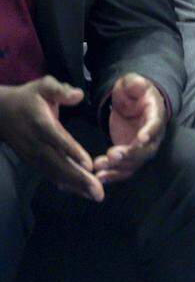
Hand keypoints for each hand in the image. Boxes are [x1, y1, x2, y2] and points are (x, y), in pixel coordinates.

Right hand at [0, 77, 103, 200]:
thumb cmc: (28, 97)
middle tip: (99, 191)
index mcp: (41, 123)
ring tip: (95, 195)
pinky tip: (79, 192)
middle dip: (79, 178)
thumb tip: (78, 95)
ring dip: (75, 185)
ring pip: (55, 172)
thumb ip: (60, 90)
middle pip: (59, 163)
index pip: (58, 139)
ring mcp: (33, 154)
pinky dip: (64, 184)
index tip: (89, 164)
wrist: (0, 112)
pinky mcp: (32, 160)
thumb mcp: (43, 86)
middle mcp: (37, 143)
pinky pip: (50, 174)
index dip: (72, 152)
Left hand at [93, 74, 167, 184]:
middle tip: (112, 155)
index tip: (141, 138)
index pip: (155, 124)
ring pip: (134, 163)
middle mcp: (153, 135)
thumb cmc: (133, 92)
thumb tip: (138, 84)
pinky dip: (112, 175)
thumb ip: (135, 83)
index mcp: (155, 114)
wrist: (132, 104)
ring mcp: (141, 148)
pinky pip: (123, 169)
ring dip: (118, 168)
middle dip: (130, 155)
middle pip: (146, 149)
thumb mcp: (133, 83)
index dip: (150, 132)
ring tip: (99, 168)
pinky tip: (98, 177)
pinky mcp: (129, 156)